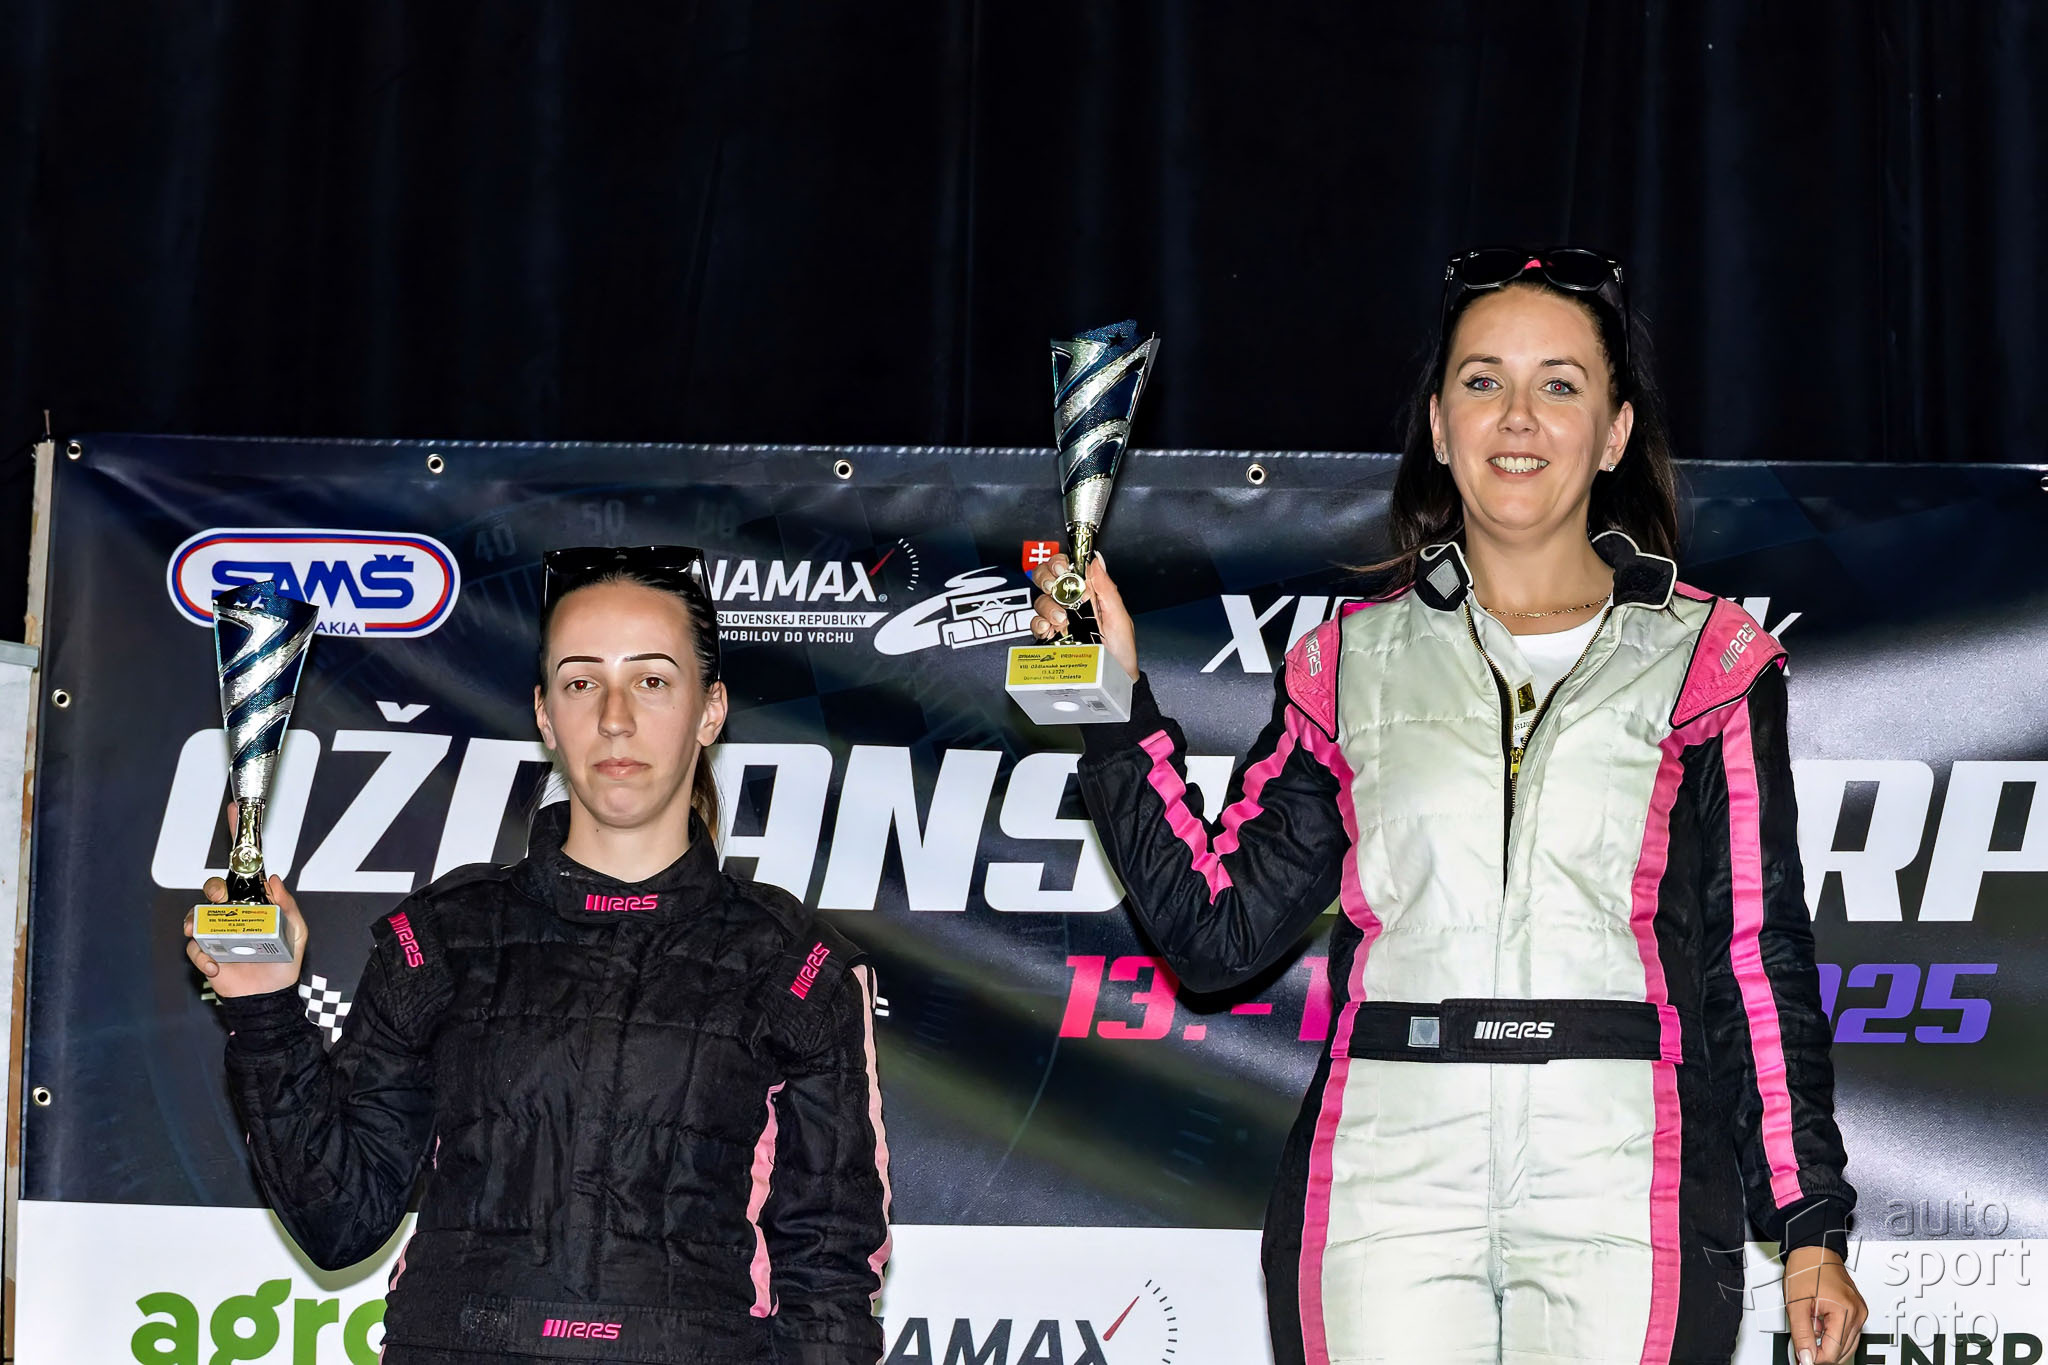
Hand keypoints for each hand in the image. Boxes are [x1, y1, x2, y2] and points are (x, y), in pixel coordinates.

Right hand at [184, 803, 307, 996]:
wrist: (270, 998)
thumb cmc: (283, 962)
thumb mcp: (297, 932)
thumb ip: (288, 907)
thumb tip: (273, 878)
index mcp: (254, 903)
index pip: (245, 868)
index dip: (239, 839)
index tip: (234, 810)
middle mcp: (232, 914)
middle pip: (213, 888)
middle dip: (213, 888)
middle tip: (220, 897)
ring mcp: (217, 933)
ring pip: (195, 915)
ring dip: (197, 920)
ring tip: (206, 932)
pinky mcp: (207, 954)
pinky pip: (195, 948)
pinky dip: (203, 956)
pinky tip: (219, 966)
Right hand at [1029, 553, 1137, 681]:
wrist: (1115, 683)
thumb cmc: (1121, 652)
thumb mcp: (1119, 618)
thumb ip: (1107, 589)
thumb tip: (1097, 561)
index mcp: (1089, 594)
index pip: (1068, 568)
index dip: (1059, 562)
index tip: (1061, 567)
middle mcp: (1072, 605)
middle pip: (1047, 580)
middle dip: (1046, 579)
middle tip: (1055, 588)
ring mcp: (1059, 621)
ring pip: (1041, 602)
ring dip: (1047, 607)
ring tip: (1061, 619)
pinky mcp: (1051, 639)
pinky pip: (1036, 626)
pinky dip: (1039, 625)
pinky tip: (1049, 630)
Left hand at [1783, 1245, 1865, 1363]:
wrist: (1814, 1249)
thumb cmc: (1806, 1268)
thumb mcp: (1796, 1304)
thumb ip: (1801, 1334)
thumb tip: (1806, 1358)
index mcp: (1845, 1311)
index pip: (1833, 1352)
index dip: (1815, 1358)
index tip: (1803, 1358)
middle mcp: (1858, 1313)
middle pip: (1842, 1352)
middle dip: (1821, 1353)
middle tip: (1802, 1349)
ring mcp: (1860, 1312)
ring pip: (1847, 1345)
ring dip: (1827, 1345)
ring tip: (1809, 1333)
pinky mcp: (1857, 1310)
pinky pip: (1847, 1333)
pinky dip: (1833, 1335)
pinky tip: (1819, 1328)